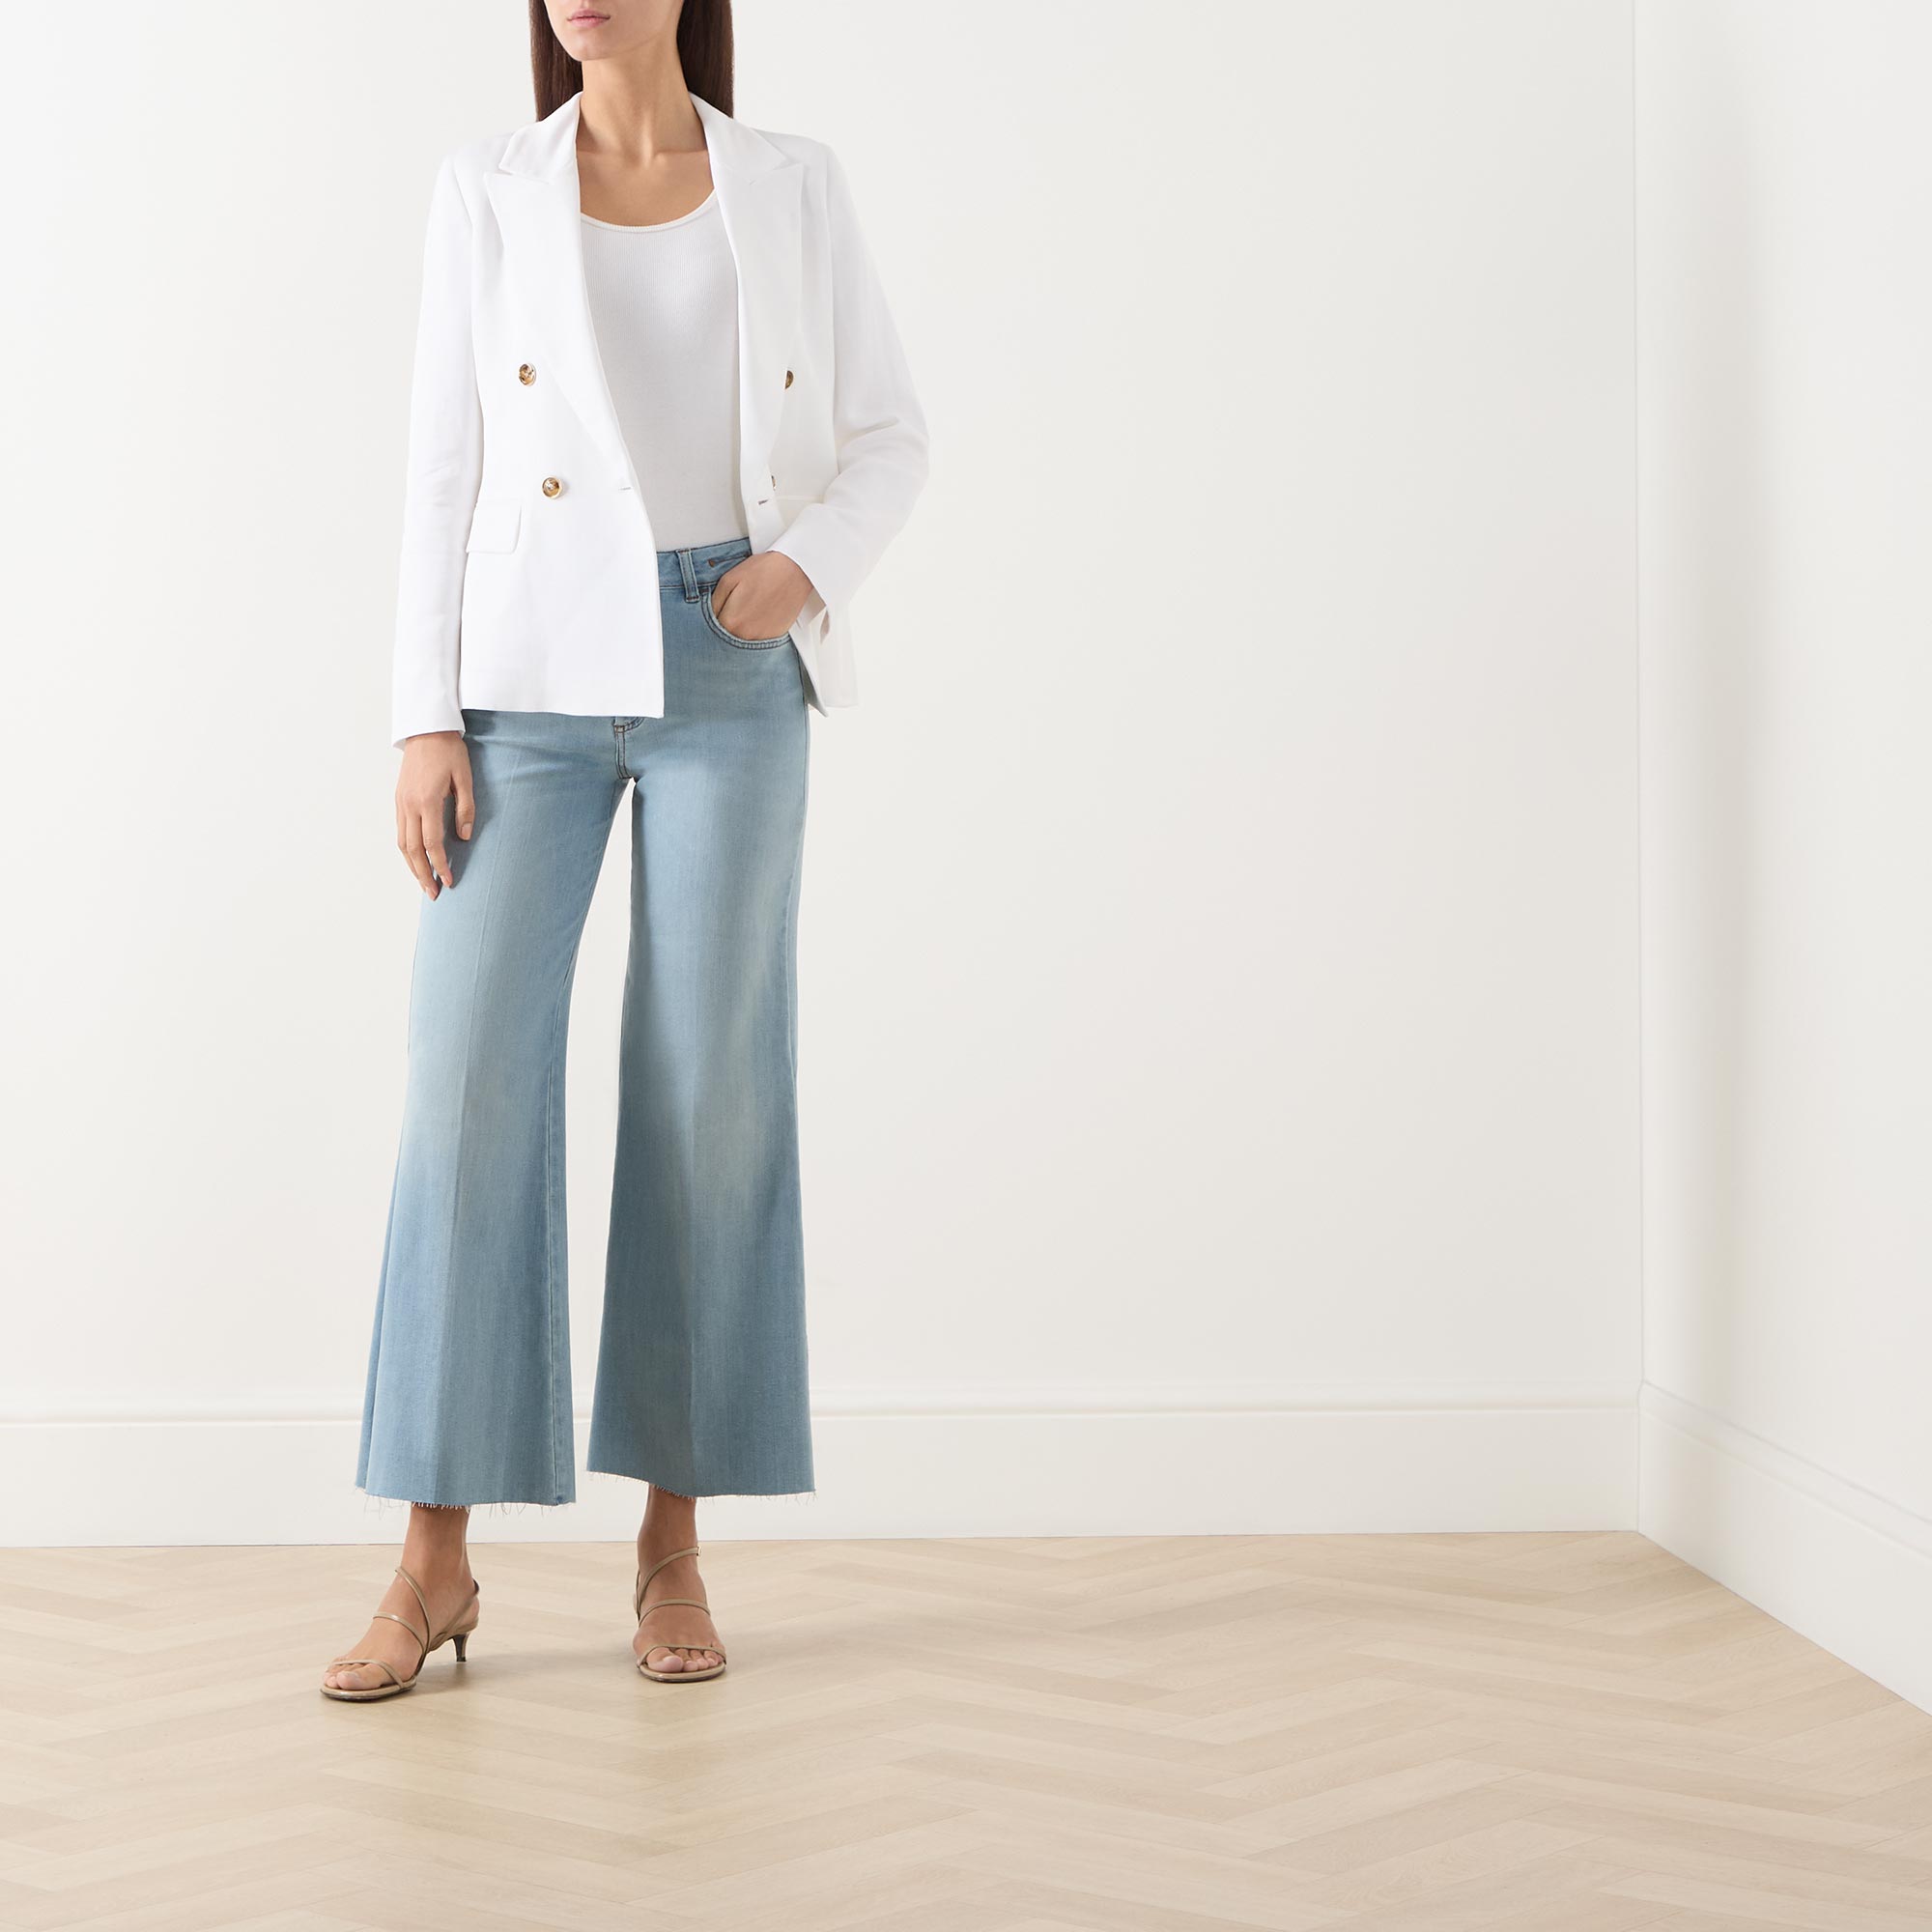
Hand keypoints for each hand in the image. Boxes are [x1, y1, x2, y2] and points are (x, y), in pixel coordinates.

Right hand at [396, 732, 473, 898]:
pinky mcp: (398, 800)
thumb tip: (465, 837)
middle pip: (412, 850)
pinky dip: (406, 851)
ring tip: (424, 883)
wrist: (426, 730)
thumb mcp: (465, 778)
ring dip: (412, 867)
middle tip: (434, 894)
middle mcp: (409, 805)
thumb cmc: (449, 752)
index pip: (432, 843)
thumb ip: (466, 808)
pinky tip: (416, 860)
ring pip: (402, 844)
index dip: (441, 865)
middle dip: (423, 874)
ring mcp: (401, 803)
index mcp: (427, 801)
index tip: (450, 881)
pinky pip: (399, 832)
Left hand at [710, 552, 811, 642]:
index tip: (717, 611)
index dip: (710, 619)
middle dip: (724, 626)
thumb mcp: (728, 580)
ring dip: (740, 630)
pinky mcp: (776, 638)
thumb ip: (713, 602)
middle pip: (725, 639)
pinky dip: (754, 631)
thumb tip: (708, 615)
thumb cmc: (764, 571)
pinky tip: (758, 615)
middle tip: (733, 609)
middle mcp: (746, 636)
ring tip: (748, 610)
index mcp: (731, 622)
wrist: (795, 570)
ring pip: (741, 641)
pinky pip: (758, 641)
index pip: (710, 630)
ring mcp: (763, 640)